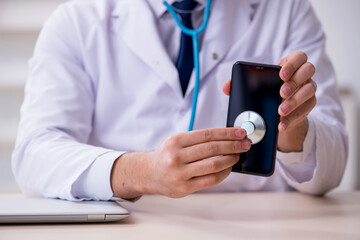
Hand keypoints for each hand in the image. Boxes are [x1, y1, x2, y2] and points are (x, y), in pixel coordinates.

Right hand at [111, 128, 250, 198]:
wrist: (149, 174)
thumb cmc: (167, 155)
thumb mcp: (177, 141)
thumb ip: (198, 139)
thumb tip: (226, 137)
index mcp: (176, 141)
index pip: (207, 134)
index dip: (226, 133)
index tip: (240, 132)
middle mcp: (176, 156)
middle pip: (212, 148)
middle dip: (233, 145)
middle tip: (245, 144)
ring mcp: (180, 173)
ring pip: (213, 164)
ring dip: (230, 159)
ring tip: (237, 156)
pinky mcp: (184, 188)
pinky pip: (210, 180)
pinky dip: (223, 173)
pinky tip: (228, 168)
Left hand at [222, 51, 316, 152]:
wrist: (278, 112)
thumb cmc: (265, 93)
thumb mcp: (253, 87)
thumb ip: (239, 85)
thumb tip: (226, 87)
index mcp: (289, 65)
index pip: (298, 57)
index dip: (292, 64)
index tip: (281, 74)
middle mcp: (302, 74)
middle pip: (308, 70)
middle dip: (294, 81)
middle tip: (281, 93)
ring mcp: (308, 89)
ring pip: (309, 90)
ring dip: (295, 101)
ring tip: (280, 111)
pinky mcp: (309, 105)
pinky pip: (306, 110)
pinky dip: (293, 118)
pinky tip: (282, 124)